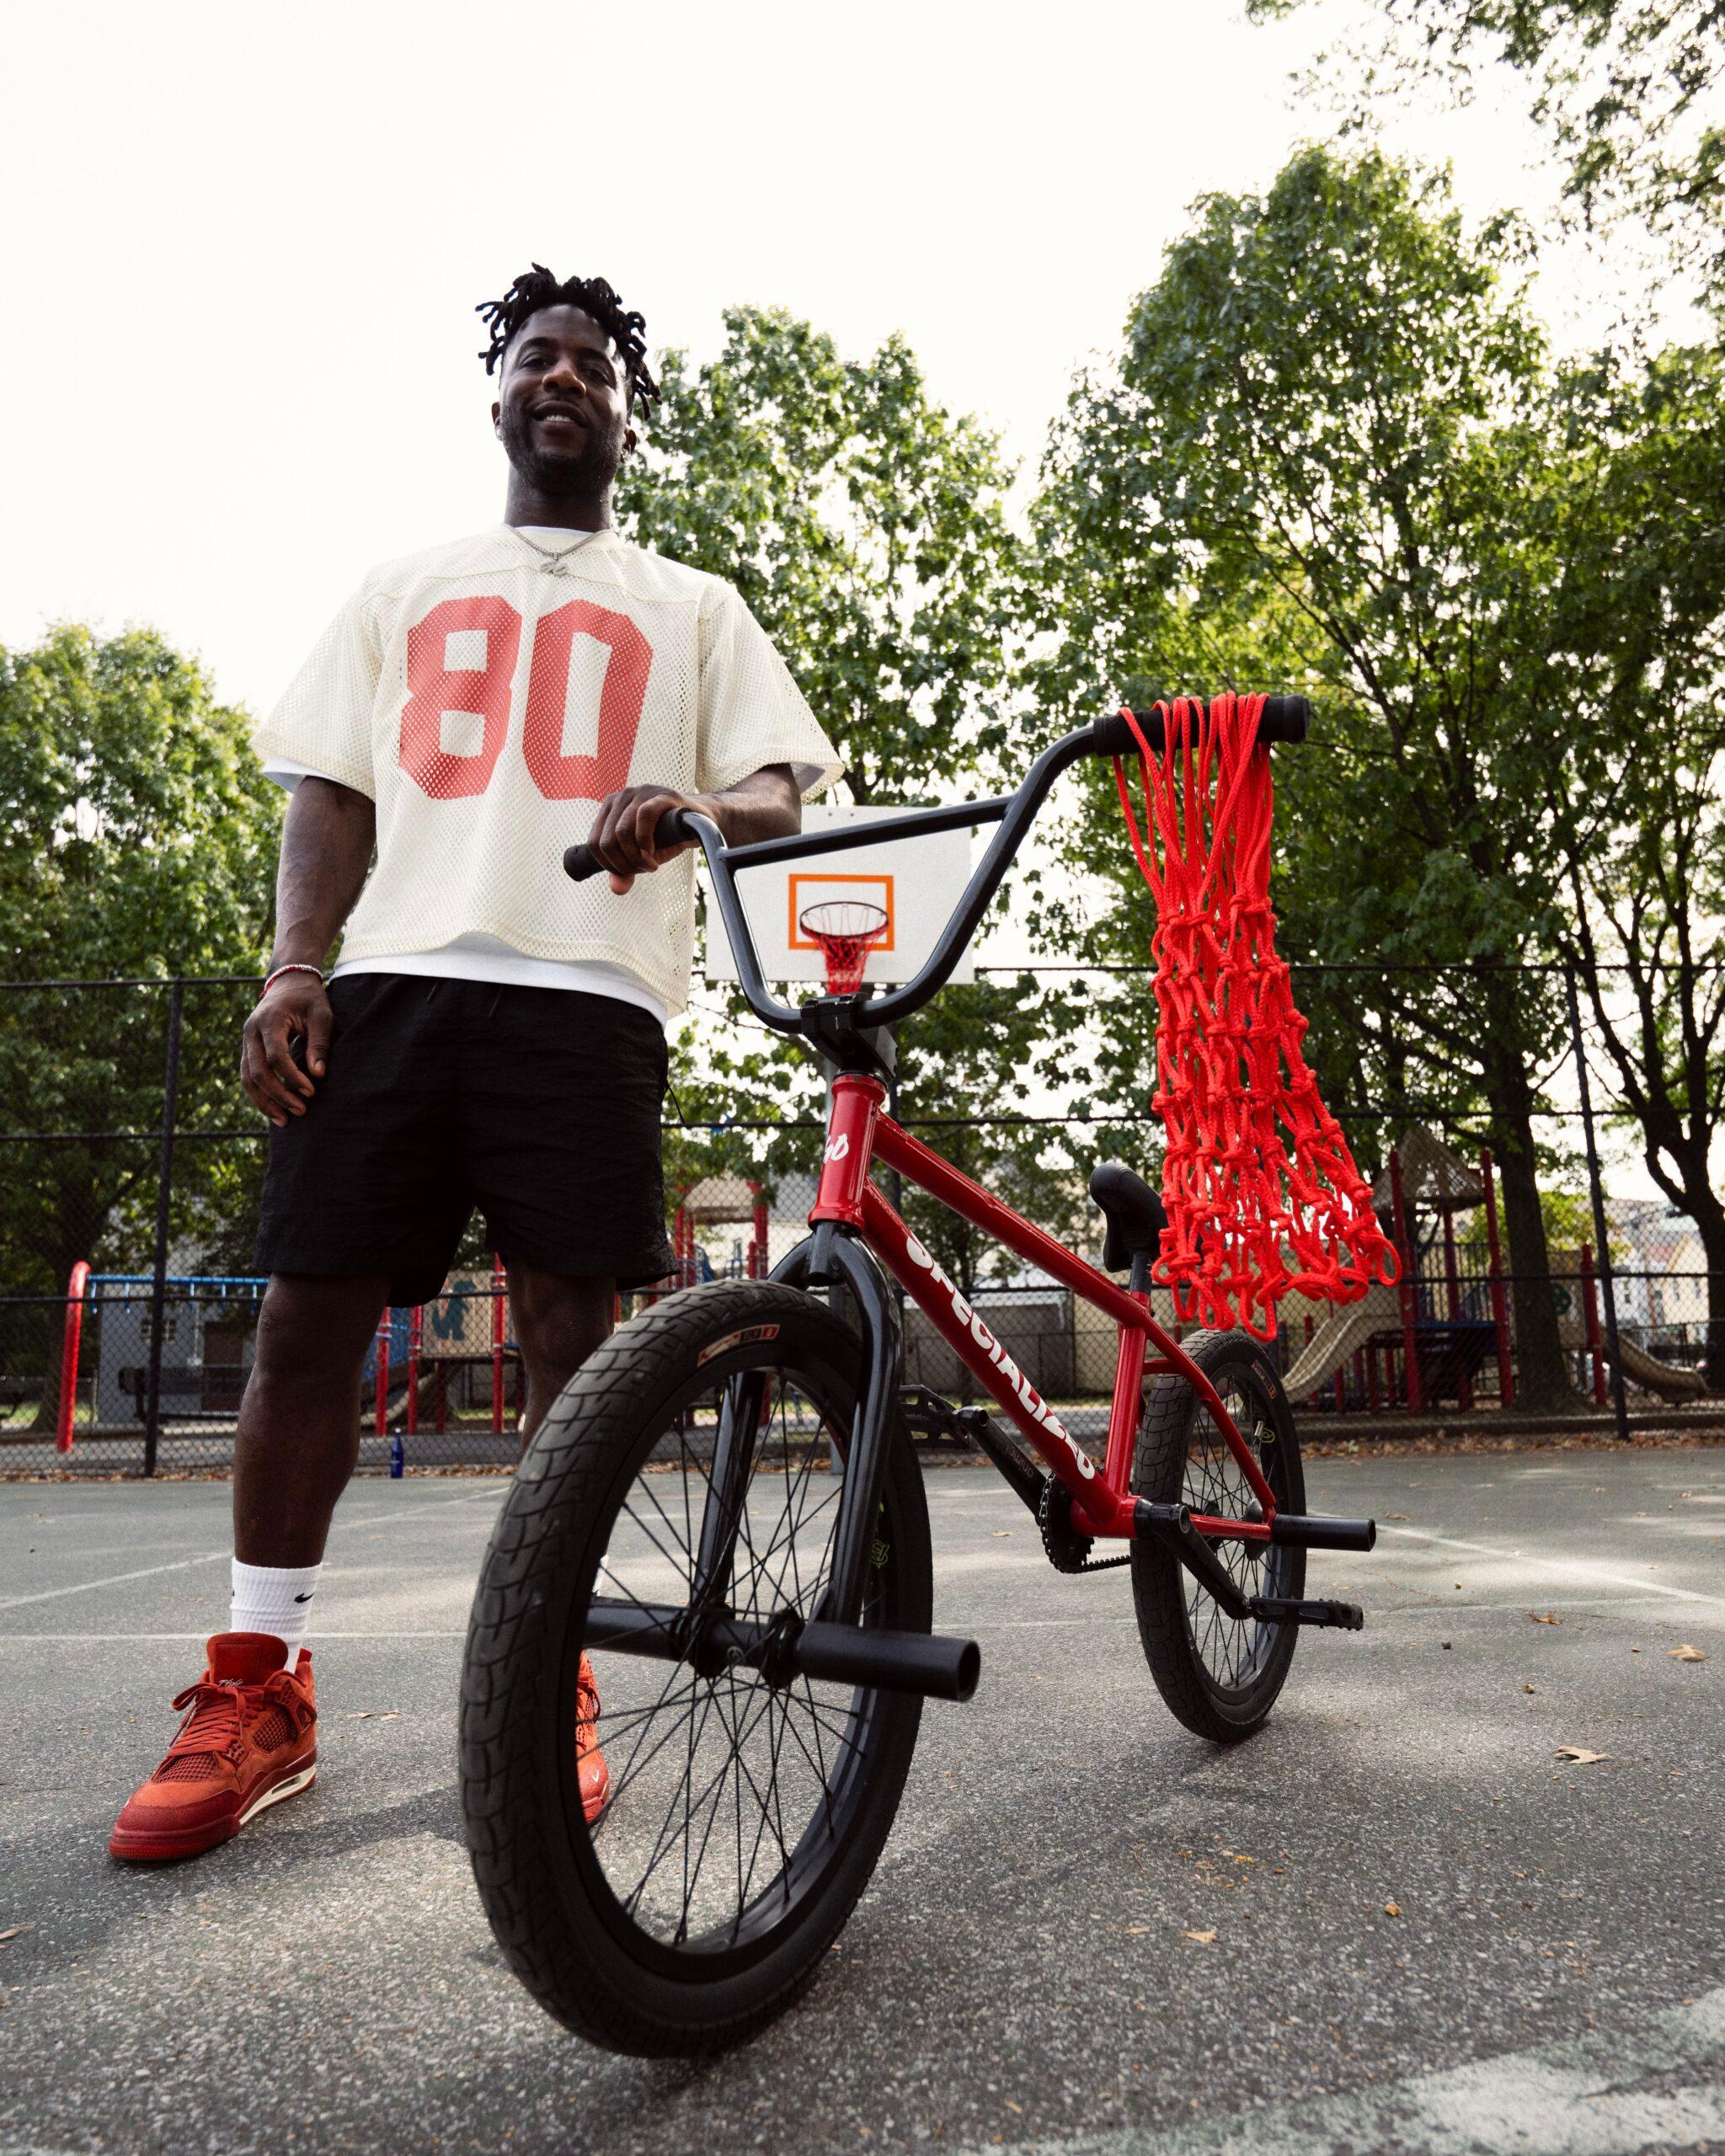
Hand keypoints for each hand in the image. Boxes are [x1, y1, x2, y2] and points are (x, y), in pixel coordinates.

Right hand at [241, 972, 333, 1127]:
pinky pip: (247, 1076)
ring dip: (264, 1102)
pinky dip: (259, 1095)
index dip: (292, 1077)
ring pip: (247, 1078)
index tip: (312, 1092)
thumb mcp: (322, 1015)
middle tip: (301, 1111)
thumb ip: (319, 1044)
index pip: (276, 1056)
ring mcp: (246, 1041)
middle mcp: (251, 1031)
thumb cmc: (309, 998)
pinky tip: (274, 1110)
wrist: (288, 982)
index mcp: (269, 1020)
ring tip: (284, 1122)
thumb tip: (318, 1075)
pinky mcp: (248, 1049)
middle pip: (257, 1071)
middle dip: (278, 1095)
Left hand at [584, 784, 703, 894]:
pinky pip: (644, 816)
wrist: (702, 821)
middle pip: (606, 840)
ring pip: (622, 830)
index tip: (628, 873)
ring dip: (635, 857)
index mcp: (610, 810)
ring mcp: (641, 793)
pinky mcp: (661, 794)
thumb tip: (616, 889)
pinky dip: (645, 841)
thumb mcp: (643, 857)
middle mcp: (622, 797)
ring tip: (651, 866)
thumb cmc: (668, 837)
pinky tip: (654, 854)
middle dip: (624, 864)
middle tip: (643, 871)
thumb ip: (626, 870)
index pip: (594, 842)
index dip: (609, 865)